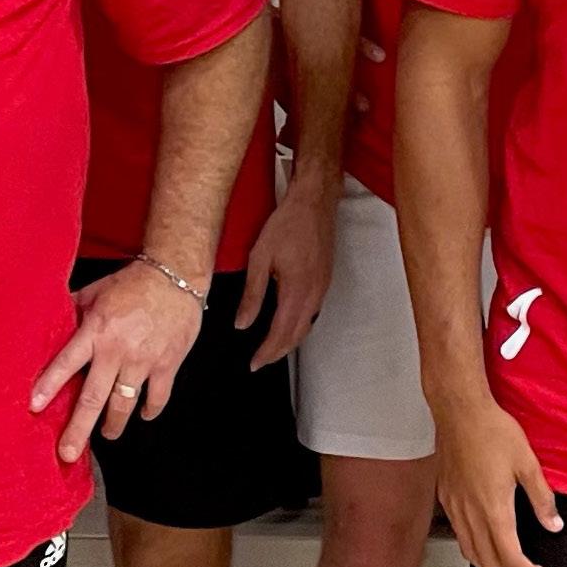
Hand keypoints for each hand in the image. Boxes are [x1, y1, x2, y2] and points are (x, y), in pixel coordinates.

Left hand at [34, 261, 205, 460]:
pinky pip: (157, 397)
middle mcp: (117, 350)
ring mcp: (144, 361)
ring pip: (124, 404)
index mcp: (96, 331)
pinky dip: (150, 410)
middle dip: (79, 429)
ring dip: (113, 425)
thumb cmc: (132, 282)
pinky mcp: (168, 364)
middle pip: (94, 398)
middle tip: (67, 454)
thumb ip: (74, 312)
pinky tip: (143, 415)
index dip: (49, 386)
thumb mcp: (95, 292)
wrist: (175, 276)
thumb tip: (50, 322)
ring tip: (106, 435)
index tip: (34, 407)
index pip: (67, 363)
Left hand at [237, 174, 336, 369]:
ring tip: (271, 348)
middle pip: (296, 335)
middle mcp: (314, 294)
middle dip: (278, 352)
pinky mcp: (324, 280)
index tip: (253, 364)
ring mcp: (322, 288)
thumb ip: (252, 294)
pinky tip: (288, 323)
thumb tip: (242, 324)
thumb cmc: (287, 225)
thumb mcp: (260, 258)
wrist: (315, 202)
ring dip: (289, 341)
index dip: (267, 352)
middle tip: (260, 362)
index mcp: (296, 291)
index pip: (281, 333)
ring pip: (306, 325)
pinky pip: (312, 313)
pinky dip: (298, 326)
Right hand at [436, 392, 560, 566]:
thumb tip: (554, 523)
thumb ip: (542, 498)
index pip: (510, 557)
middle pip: (488, 562)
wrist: (460, 411)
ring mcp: (456, 507)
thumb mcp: (527, 463)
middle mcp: (471, 512)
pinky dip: (473, 549)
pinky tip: (482, 542)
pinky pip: (459, 534)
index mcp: (494, 508)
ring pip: (470, 552)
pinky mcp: (447, 498)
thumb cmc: (492, 430)